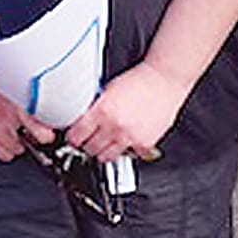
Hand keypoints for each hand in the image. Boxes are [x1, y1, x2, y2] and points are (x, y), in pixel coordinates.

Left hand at [64, 63, 183, 162]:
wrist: (164, 80)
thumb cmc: (139, 80)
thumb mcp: (108, 89)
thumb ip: (96, 107)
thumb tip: (83, 120)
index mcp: (102, 110)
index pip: (76, 136)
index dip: (73, 138)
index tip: (74, 138)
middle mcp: (115, 126)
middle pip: (90, 149)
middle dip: (87, 144)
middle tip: (90, 139)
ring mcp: (130, 137)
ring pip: (106, 157)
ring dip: (103, 151)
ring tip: (106, 142)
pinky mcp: (144, 144)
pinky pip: (128, 155)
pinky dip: (126, 150)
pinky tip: (126, 139)